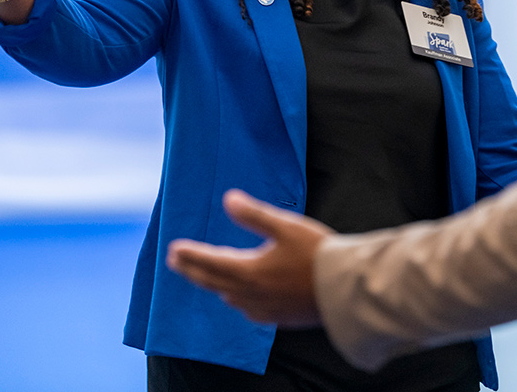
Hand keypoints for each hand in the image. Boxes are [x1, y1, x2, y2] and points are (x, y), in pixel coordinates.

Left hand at [166, 189, 333, 326]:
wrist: (343, 289)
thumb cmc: (316, 253)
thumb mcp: (285, 226)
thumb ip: (254, 214)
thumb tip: (228, 199)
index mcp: (249, 271)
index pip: (210, 261)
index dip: (190, 254)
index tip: (173, 249)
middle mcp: (250, 294)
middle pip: (212, 281)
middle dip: (192, 270)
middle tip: (176, 262)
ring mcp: (263, 309)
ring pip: (228, 296)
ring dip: (212, 284)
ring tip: (206, 276)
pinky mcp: (277, 317)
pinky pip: (246, 309)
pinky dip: (235, 298)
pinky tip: (239, 298)